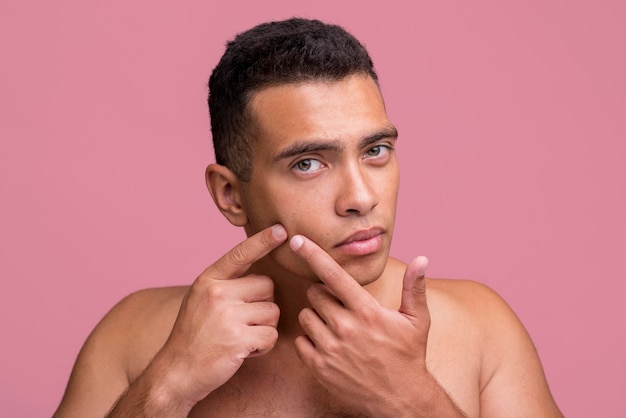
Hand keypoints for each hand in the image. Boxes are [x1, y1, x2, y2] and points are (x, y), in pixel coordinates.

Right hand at [154, 224, 286, 405]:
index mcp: (208, 280)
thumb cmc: (194, 336)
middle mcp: (217, 293)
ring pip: (272, 311)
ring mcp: (227, 315)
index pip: (240, 254)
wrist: (176, 373)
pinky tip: (244, 351)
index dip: (262, 241)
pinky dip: (263, 346)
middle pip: (267, 286)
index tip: (280, 230)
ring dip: (263, 327)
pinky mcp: (238, 339)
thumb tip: (259, 273)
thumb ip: (225, 284)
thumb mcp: (201, 300)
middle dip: (262, 304)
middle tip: (242, 322)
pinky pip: (271, 335)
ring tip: (240, 337)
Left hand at [290, 234, 431, 416]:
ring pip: (306, 316)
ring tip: (336, 326)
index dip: (313, 254)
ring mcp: (331, 348)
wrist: (402, 399)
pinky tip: (328, 343)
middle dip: (323, 294)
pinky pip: (301, 341)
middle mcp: (345, 327)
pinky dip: (310, 339)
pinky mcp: (320, 367)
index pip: (333, 274)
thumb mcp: (417, 320)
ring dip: (316, 316)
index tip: (297, 240)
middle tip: (340, 306)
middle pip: (314, 293)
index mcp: (366, 311)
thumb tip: (422, 259)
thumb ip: (414, 287)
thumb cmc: (409, 355)